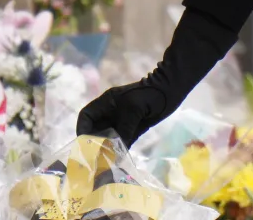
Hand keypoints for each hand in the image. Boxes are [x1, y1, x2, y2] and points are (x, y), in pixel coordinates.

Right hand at [76, 8, 238, 147]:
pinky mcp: (133, 128)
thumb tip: (115, 153)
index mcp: (106, 102)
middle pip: (95, 130)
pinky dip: (120, 150)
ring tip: (105, 164)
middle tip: (94, 160)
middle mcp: (111, 112)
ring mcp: (122, 120)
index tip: (83, 144)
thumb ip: (123, 131)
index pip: (86, 116)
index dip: (82, 129)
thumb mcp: (133, 111)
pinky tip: (119, 161)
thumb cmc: (150, 94)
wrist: (171, 89)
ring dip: (106, 150)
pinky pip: (122, 142)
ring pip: (108, 138)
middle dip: (94, 144)